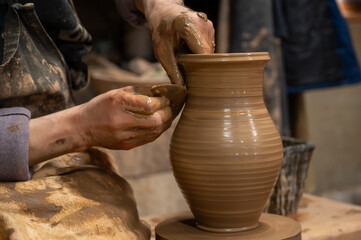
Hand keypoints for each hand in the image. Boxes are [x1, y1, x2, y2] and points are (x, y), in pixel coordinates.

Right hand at [29, 86, 171, 164]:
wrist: (82, 128)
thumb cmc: (101, 106)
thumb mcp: (116, 93)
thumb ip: (139, 91)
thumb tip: (162, 91)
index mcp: (118, 104)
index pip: (149, 105)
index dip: (162, 102)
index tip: (166, 98)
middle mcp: (121, 122)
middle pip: (156, 121)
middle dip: (168, 114)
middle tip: (171, 107)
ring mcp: (123, 137)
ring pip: (155, 132)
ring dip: (166, 123)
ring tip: (168, 115)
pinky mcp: (126, 146)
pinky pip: (149, 139)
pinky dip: (158, 130)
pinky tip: (160, 123)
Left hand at [136, 0, 214, 84]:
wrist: (162, 10)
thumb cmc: (160, 30)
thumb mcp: (162, 52)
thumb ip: (173, 72)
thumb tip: (182, 91)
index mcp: (190, 27)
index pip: (203, 56)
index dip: (201, 71)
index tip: (195, 82)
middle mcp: (204, 24)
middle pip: (207, 56)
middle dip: (198, 66)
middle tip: (185, 71)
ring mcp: (209, 25)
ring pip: (209, 53)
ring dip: (199, 59)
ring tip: (184, 56)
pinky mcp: (210, 27)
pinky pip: (208, 47)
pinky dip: (199, 52)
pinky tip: (189, 50)